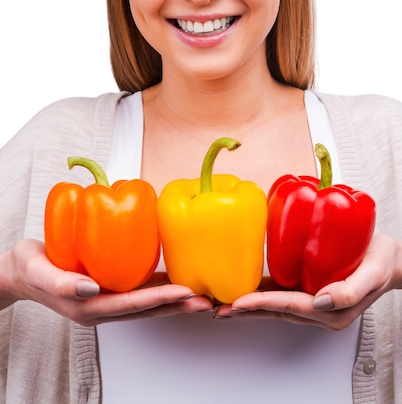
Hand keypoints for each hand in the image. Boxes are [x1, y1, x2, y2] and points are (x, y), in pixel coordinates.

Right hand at [0, 239, 212, 325]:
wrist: (20, 270)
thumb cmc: (29, 268)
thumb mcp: (39, 272)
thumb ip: (62, 281)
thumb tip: (90, 288)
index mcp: (88, 308)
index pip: (132, 305)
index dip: (159, 298)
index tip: (184, 291)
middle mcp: (102, 306)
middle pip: (146, 308)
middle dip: (177, 305)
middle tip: (206, 300)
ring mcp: (106, 298)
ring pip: (146, 300)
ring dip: (173, 298)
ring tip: (200, 293)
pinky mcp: (109, 286)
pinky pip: (137, 287)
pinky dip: (158, 284)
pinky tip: (173, 275)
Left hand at [215, 234, 401, 328]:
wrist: (393, 258)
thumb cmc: (382, 260)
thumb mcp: (372, 273)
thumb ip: (349, 289)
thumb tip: (322, 301)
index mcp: (331, 312)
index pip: (289, 307)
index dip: (262, 304)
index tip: (238, 302)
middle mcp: (318, 310)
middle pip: (275, 310)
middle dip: (245, 310)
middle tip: (216, 308)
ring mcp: (313, 301)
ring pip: (274, 304)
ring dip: (248, 303)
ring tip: (221, 302)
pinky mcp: (309, 288)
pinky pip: (282, 292)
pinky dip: (261, 291)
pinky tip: (245, 286)